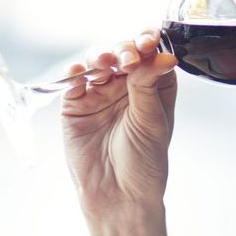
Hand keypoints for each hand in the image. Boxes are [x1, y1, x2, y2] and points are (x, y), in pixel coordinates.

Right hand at [60, 28, 178, 217]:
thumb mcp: (152, 121)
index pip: (151, 53)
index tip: (148, 40)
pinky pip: (73, 82)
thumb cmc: (144, 162)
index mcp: (153, 85)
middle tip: (127, 58)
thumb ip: (149, 85)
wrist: (118, 195)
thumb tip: (162, 54)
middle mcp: (126, 85)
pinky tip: (80, 71)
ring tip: (105, 61)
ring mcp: (100, 93)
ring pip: (98, 62)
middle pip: (123, 52)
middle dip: (124, 48)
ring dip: (100, 56)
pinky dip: (74, 73)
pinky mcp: (76, 105)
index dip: (148, 42)